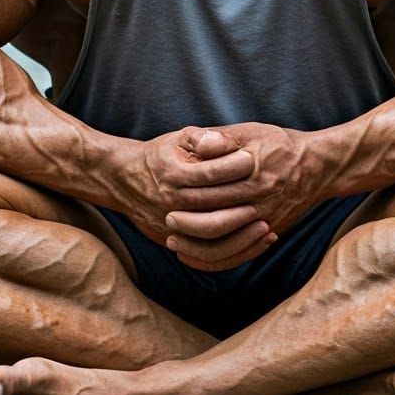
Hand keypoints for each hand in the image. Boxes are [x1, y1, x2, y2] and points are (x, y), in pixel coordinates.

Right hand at [117, 126, 263, 249]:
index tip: (254, 161)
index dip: (233, 167)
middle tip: (269, 199)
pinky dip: (231, 253)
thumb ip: (200, 138)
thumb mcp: (177, 139)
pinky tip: (253, 243)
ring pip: (210, 239)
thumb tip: (219, 140)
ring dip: (241, 235)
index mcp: (172, 174)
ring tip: (265, 225)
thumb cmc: (160, 156)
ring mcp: (170, 226)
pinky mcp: (173, 241)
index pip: (208, 174)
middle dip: (242, 206)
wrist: (125, 180)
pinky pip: (205, 256)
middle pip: (211, 209)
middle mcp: (170, 202)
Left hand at [165, 123, 323, 270]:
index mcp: (253, 175)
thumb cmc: (282, 144)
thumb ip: (223, 138)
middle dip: (188, 223)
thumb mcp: (253, 132)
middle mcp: (261, 202)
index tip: (168, 197)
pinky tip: (197, 257)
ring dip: (197, 247)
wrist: (319, 166)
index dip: (188, 197)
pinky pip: (240, 255)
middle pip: (217, 221)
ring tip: (175, 242)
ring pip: (227, 245)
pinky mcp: (271, 231)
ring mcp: (268, 220)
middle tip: (166, 220)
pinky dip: (217, 260)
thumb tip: (197, 142)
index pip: (213, 192)